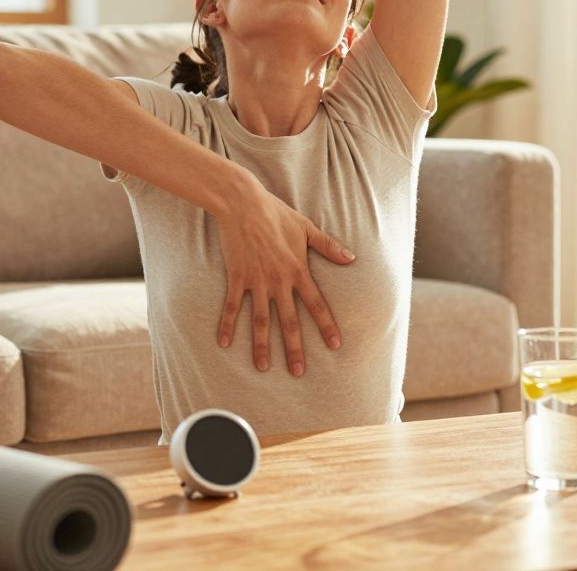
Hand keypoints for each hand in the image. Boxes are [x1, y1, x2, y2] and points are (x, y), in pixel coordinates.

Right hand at [214, 184, 355, 376]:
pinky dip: (227, 325)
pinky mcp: (237, 278)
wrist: (243, 203)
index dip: (326, 326)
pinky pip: (232, 306)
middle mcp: (279, 281)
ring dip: (262, 345)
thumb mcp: (307, 227)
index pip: (317, 304)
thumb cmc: (276, 213)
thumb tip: (352, 258)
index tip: (335, 346)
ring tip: (262, 367)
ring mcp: (257, 281)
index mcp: (298, 270)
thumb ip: (328, 247)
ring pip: (261, 320)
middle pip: (289, 321)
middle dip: (294, 349)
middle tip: (297, 372)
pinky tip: (224, 343)